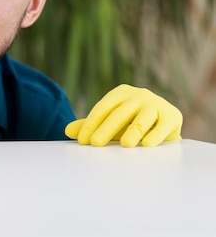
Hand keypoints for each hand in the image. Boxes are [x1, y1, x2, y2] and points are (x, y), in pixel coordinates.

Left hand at [64, 84, 181, 146]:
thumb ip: (92, 125)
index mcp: (121, 93)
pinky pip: (162, 126)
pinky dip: (155, 135)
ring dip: (132, 132)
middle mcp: (138, 95)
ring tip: (124, 144)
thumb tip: (67, 130)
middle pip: (119, 114)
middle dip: (106, 129)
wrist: (165, 121)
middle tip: (95, 143)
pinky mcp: (172, 115)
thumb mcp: (112, 122)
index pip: (102, 109)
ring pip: (141, 120)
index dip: (90, 124)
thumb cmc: (132, 121)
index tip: (82, 141)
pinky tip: (147, 144)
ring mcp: (156, 104)